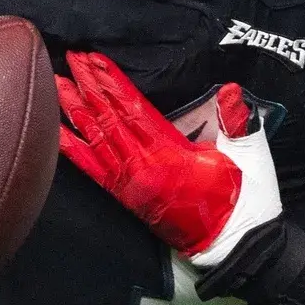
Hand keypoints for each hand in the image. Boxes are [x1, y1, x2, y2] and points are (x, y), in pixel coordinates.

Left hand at [54, 52, 282, 262]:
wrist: (231, 247)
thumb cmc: (242, 201)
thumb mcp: (247, 158)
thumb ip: (236, 123)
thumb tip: (231, 91)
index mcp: (171, 154)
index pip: (133, 109)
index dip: (112, 82)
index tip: (94, 59)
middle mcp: (144, 167)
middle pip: (109, 118)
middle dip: (88, 86)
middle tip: (70, 57)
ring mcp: (132, 183)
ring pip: (96, 140)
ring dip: (75, 111)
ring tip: (58, 83)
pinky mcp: (127, 198)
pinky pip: (94, 172)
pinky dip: (74, 151)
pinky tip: (59, 133)